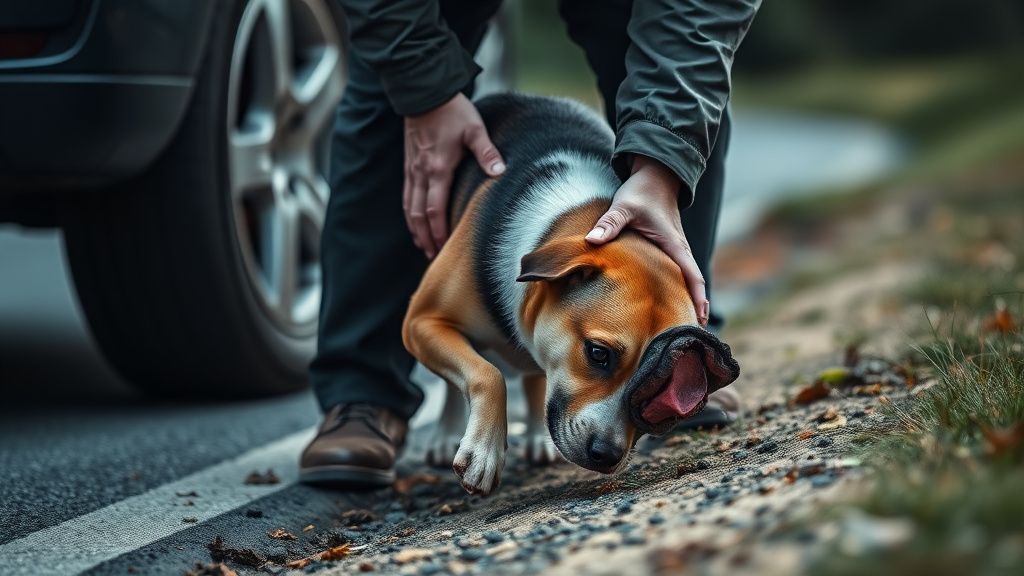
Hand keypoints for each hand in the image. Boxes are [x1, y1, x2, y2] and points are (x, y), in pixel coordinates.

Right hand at [403, 93, 505, 257]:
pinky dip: (410, 214)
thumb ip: (487, 153)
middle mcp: (421, 173)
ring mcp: (412, 170)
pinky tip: (415, 223)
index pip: (435, 210)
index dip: (438, 232)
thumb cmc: (452, 110)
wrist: (424, 93)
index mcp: (438, 169)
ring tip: (423, 247)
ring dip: (416, 230)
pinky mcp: (409, 165)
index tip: (444, 249)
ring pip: (409, 208)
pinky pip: (406, 196)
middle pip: (419, 215)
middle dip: (426, 238)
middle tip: (433, 257)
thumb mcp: (474, 129)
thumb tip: (499, 173)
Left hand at [585, 155, 709, 325]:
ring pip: (686, 285)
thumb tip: (592, 240)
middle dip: (694, 312)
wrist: (655, 177)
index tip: (698, 321)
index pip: (692, 277)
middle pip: (693, 287)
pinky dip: (677, 296)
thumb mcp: (624, 206)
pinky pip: (676, 279)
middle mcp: (679, 253)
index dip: (696, 299)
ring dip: (686, 306)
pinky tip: (668, 312)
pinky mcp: (668, 254)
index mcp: (674, 246)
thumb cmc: (641, 193)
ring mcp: (675, 254)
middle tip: (690, 341)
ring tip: (681, 335)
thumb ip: (609, 224)